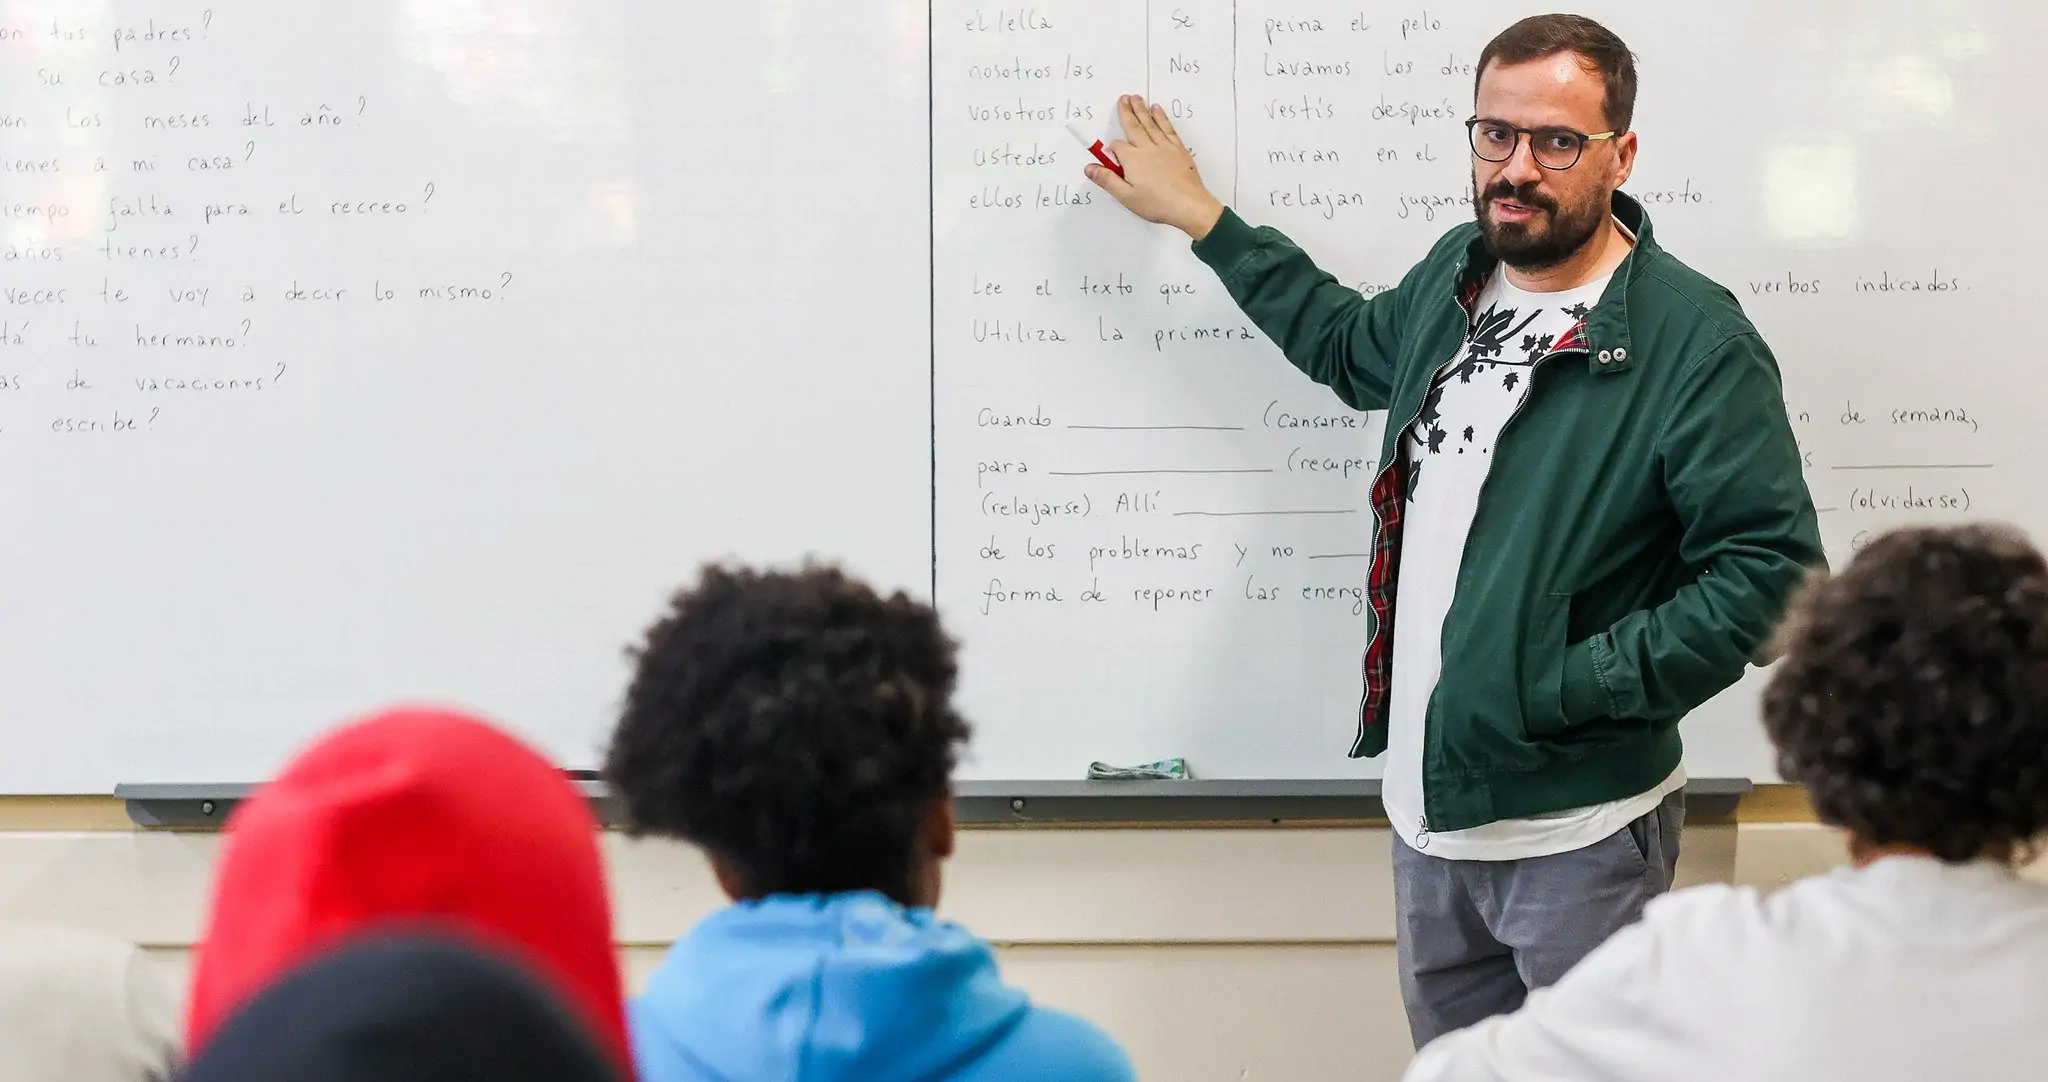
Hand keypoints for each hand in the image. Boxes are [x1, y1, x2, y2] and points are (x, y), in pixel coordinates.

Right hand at [1085, 95, 1225, 240]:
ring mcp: (1164, 146)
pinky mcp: (1178, 149)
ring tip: (1136, 98)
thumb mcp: (1126, 196)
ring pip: (1150, 123)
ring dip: (1142, 110)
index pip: (1117, 147)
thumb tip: (1090, 168)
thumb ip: (1107, 180)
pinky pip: (1167, 128)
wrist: (1188, 205)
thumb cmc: (1157, 203)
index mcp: (1132, 159)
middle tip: (1123, 98)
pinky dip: (1161, 118)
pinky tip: (1157, 110)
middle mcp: (1147, 148)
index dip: (1111, 149)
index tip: (1108, 152)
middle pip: (1133, 126)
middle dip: (1127, 111)